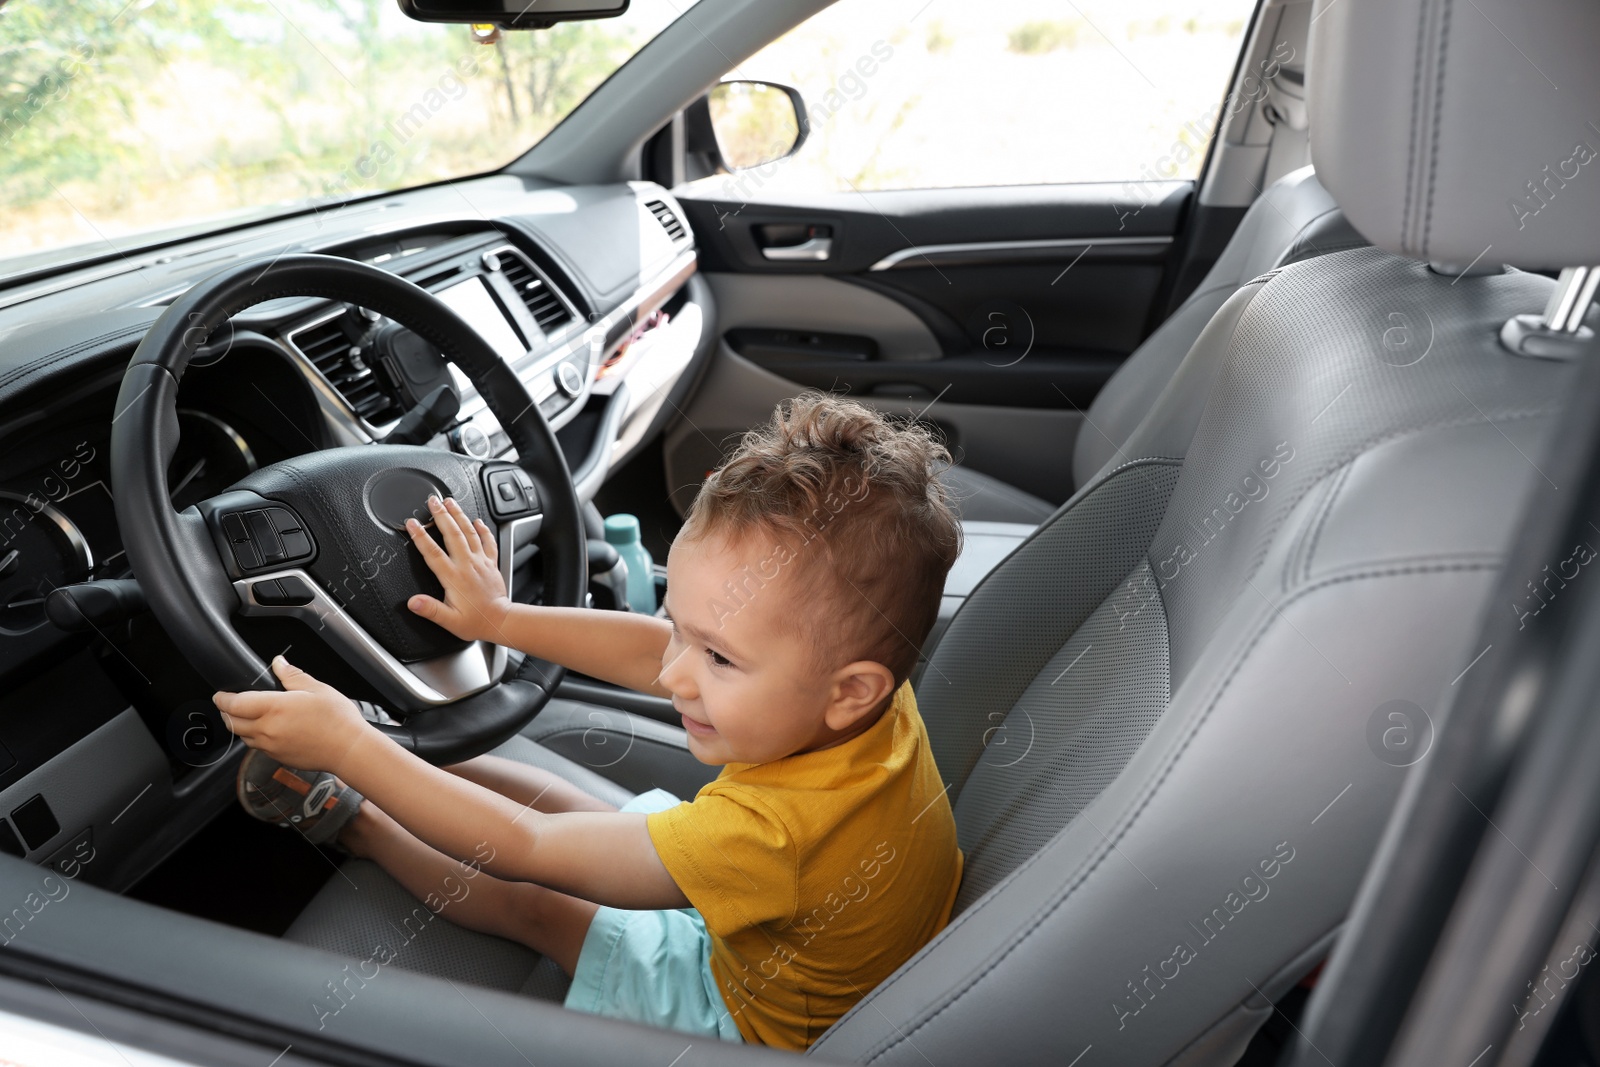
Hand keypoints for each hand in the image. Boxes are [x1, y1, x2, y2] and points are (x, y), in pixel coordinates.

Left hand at [214, 656, 370, 773]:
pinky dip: (255, 738)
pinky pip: (257, 747)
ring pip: (243, 737)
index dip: (222, 698)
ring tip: (247, 716)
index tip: (220, 694)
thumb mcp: (317, 688)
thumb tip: (279, 663)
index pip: (234, 704)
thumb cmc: (338, 720)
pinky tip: (268, 730)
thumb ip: (292, 675)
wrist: (349, 749)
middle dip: (225, 712)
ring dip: (240, 726)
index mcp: (274, 708)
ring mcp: (271, 746)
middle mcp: (267, 729)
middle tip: (228, 704)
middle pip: (232, 723)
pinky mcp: (278, 758)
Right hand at [406, 495, 511, 643]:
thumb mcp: (449, 621)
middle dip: (441, 515)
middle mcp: (467, 565)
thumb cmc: (475, 621)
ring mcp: (481, 562)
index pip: (433, 552)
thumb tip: (413, 602)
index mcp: (454, 577)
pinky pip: (488, 541)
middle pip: (452, 534)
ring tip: (450, 501)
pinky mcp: (491, 563)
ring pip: (469, 532)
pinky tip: (477, 520)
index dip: (421, 536)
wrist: (501, 621)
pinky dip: (483, 529)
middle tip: (433, 501)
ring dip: (459, 515)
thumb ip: (430, 610)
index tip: (412, 524)